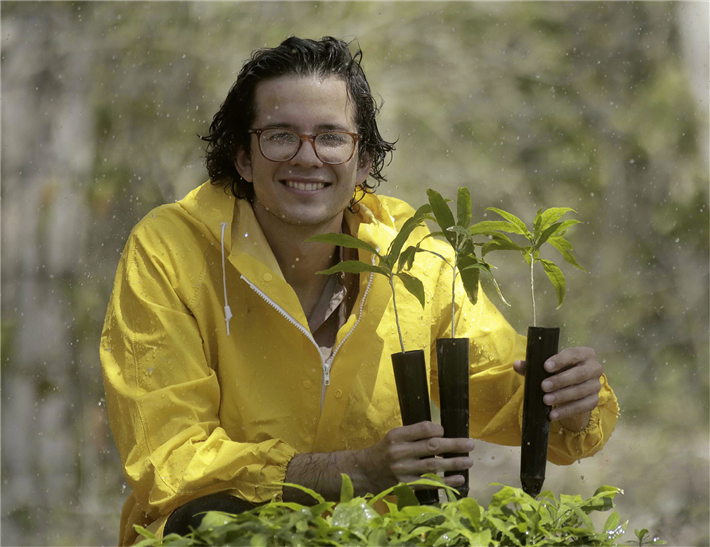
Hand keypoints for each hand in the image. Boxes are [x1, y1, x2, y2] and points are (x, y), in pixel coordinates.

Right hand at [354, 421, 473, 492]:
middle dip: (454, 445)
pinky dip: (446, 481)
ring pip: (434, 465)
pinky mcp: (406, 486)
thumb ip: (413, 435)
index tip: (445, 431)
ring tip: (469, 461)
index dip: (438, 429)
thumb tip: (441, 435)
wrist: (364, 473)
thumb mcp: (393, 437)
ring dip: (454, 463)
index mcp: (397, 436)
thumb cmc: (383, 452)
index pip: (423, 429)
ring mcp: (403, 470)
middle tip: (470, 445)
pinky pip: (430, 483)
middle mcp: (400, 452)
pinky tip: (459, 479)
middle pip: (432, 446)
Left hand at [513, 347, 602, 431]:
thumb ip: (532, 365)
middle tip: (543, 386)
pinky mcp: (594, 400)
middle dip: (560, 380)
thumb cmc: (558, 371)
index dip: (560, 360)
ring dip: (562, 396)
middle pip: (579, 374)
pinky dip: (566, 411)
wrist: (571, 387)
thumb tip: (517, 364)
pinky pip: (582, 407)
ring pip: (581, 391)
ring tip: (546, 400)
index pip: (573, 354)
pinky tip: (553, 414)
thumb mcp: (546, 367)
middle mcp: (594, 368)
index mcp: (584, 354)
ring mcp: (595, 385)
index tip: (546, 366)